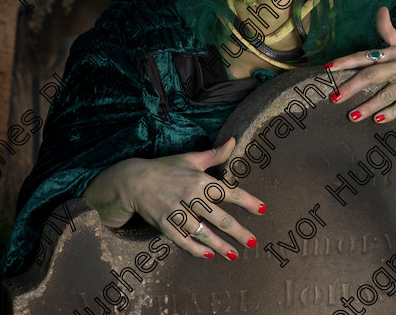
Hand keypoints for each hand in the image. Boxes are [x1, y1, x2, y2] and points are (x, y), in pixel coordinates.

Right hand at [83, 137, 264, 260]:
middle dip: (237, 230)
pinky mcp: (164, 224)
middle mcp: (189, 196)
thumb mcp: (191, 158)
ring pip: (202, 232)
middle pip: (218, 217)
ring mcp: (176, 211)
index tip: (262, 209)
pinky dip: (195, 249)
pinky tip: (208, 255)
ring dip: (218, 245)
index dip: (247, 201)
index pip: (228, 191)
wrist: (133, 180)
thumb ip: (215, 154)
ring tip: (234, 254)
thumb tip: (234, 140)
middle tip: (253, 241)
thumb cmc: (166, 168)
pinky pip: (182, 240)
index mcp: (199, 179)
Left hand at [327, 6, 395, 123]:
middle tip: (334, 97)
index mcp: (393, 52)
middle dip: (352, 86)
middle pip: (372, 74)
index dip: (346, 61)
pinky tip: (377, 120)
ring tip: (352, 116)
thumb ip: (388, 30)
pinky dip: (390, 113)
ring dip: (368, 106)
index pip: (365, 56)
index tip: (328, 68)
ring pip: (386, 93)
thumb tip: (381, 8)